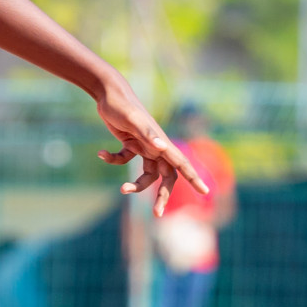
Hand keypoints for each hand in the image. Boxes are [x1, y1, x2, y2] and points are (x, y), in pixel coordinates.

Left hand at [94, 82, 208, 216]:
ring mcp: (143, 146)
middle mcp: (156, 147)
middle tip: (157, 213)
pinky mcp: (129, 143)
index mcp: (161, 143)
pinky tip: (101, 153)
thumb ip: (147, 134)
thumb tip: (161, 147)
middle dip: (162, 195)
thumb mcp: (132, 119)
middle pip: (165, 177)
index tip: (205, 192)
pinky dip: (113, 159)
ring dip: (136, 184)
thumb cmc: (122, 105)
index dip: (194, 178)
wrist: (108, 92)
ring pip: (146, 173)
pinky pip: (125, 158)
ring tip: (122, 189)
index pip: (181, 164)